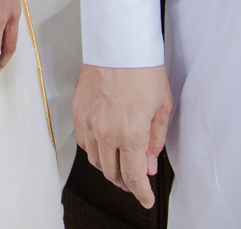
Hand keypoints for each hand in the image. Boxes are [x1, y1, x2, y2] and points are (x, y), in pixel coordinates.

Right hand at [73, 64, 171, 210]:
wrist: (118, 42)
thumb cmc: (142, 68)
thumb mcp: (161, 108)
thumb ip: (155, 141)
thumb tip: (149, 163)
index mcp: (129, 132)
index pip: (133, 175)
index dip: (141, 192)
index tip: (145, 198)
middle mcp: (105, 131)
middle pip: (112, 173)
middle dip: (125, 182)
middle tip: (135, 182)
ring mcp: (88, 122)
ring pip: (95, 160)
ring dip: (109, 168)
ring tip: (120, 164)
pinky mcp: (78, 112)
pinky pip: (84, 142)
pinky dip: (95, 150)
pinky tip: (105, 145)